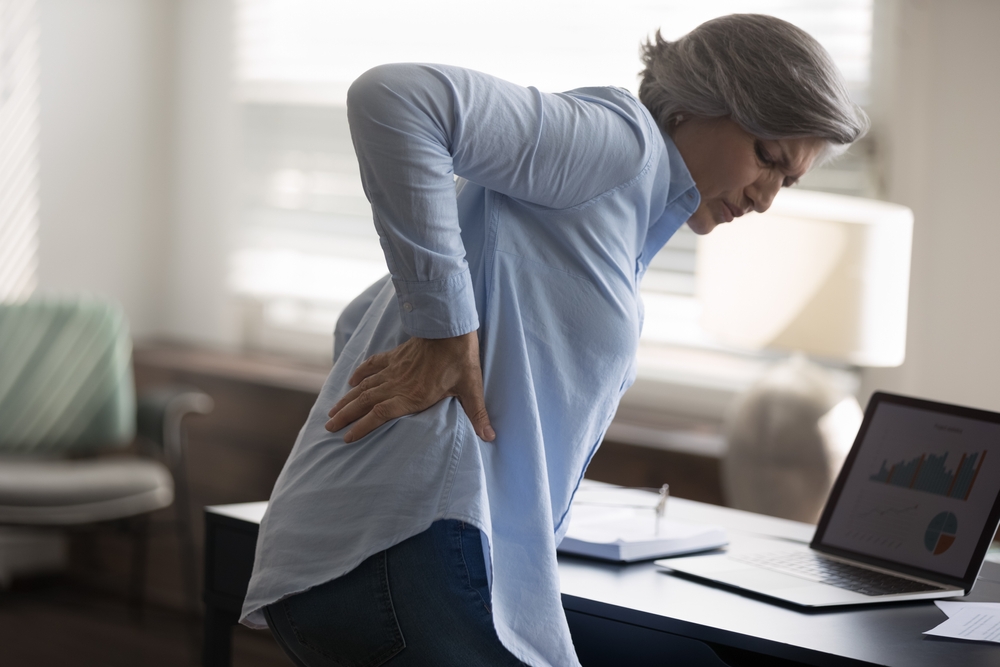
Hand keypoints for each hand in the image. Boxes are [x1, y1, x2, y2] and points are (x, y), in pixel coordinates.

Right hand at [325, 331, 495, 442]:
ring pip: (364, 386)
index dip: (362, 427)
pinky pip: (373, 365)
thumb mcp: (471, 388)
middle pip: (365, 402)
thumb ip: (477, 414)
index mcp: (413, 396)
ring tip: (331, 411)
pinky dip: (360, 373)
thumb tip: (491, 437)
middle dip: (345, 416)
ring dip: (347, 399)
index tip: (347, 438)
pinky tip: (351, 381)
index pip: (381, 415)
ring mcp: (394, 369)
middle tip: (328, 427)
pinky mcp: (396, 355)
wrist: (451, 326)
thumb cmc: (461, 359)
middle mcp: (398, 384)